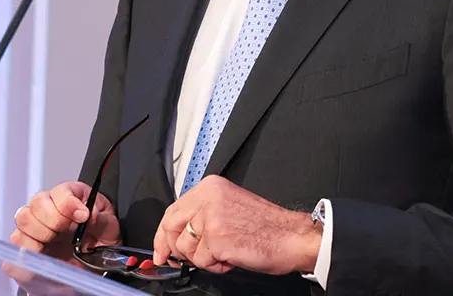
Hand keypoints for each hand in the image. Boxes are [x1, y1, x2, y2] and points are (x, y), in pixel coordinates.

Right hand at [1, 181, 120, 285]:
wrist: (92, 266)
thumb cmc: (100, 241)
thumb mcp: (109, 228)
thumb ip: (101, 219)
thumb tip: (89, 214)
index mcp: (71, 196)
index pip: (61, 191)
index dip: (69, 203)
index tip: (83, 217)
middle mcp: (49, 207)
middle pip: (37, 203)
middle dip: (53, 219)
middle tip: (68, 231)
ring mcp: (35, 226)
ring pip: (23, 219)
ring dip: (39, 233)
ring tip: (54, 242)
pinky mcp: (26, 246)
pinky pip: (15, 243)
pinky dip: (26, 249)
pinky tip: (42, 254)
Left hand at [153, 176, 320, 275]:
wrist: (292, 237)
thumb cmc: (267, 226)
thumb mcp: (229, 206)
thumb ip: (202, 214)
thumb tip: (177, 235)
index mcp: (211, 187)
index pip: (173, 210)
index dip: (163, 234)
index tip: (160, 249)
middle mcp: (208, 197)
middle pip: (171, 228)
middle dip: (174, 249)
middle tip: (181, 260)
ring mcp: (211, 217)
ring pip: (185, 248)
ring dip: (203, 258)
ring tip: (226, 252)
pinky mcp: (216, 239)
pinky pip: (201, 261)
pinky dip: (216, 266)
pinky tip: (232, 257)